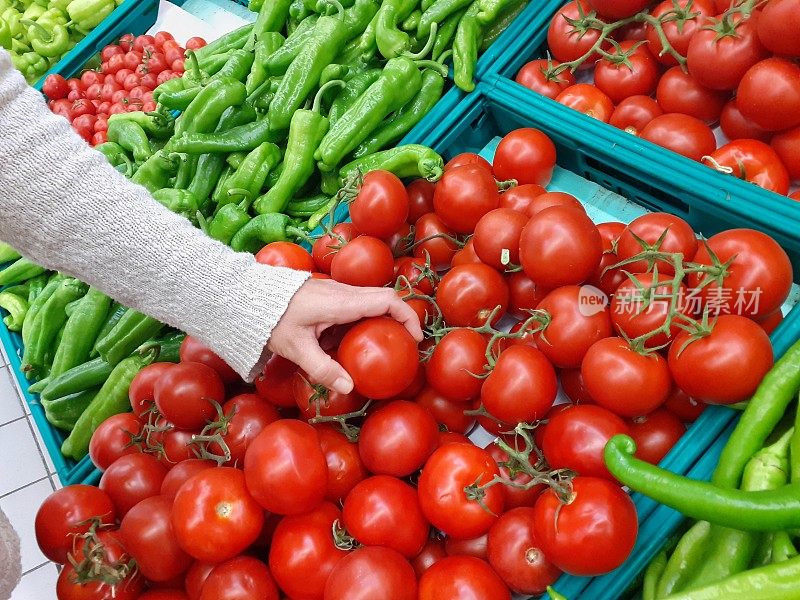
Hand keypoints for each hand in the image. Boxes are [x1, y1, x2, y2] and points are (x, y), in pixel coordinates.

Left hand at [268, 278, 423, 394]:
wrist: (248, 297)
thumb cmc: (271, 319)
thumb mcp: (297, 349)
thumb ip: (323, 369)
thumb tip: (349, 387)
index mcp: (341, 302)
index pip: (387, 300)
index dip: (407, 316)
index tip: (415, 337)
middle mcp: (343, 292)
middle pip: (383, 300)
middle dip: (399, 320)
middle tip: (404, 346)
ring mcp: (336, 292)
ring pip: (368, 303)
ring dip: (377, 323)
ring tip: (379, 349)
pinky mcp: (328, 296)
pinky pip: (353, 308)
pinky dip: (359, 325)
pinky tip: (348, 346)